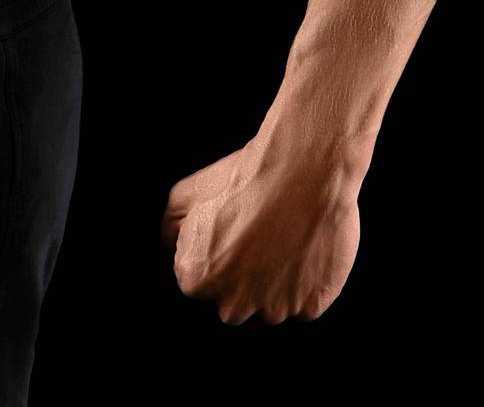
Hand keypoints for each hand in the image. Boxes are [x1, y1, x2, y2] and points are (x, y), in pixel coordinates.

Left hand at [162, 137, 360, 323]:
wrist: (300, 174)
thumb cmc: (243, 182)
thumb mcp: (184, 194)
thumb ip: (172, 229)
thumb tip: (175, 245)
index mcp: (196, 281)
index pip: (198, 279)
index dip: (214, 253)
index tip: (230, 232)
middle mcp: (232, 306)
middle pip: (234, 301)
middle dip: (242, 277)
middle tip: (256, 238)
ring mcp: (274, 310)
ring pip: (271, 304)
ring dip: (275, 282)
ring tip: (283, 239)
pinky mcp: (311, 308)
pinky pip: (305, 302)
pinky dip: (306, 283)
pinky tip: (304, 249)